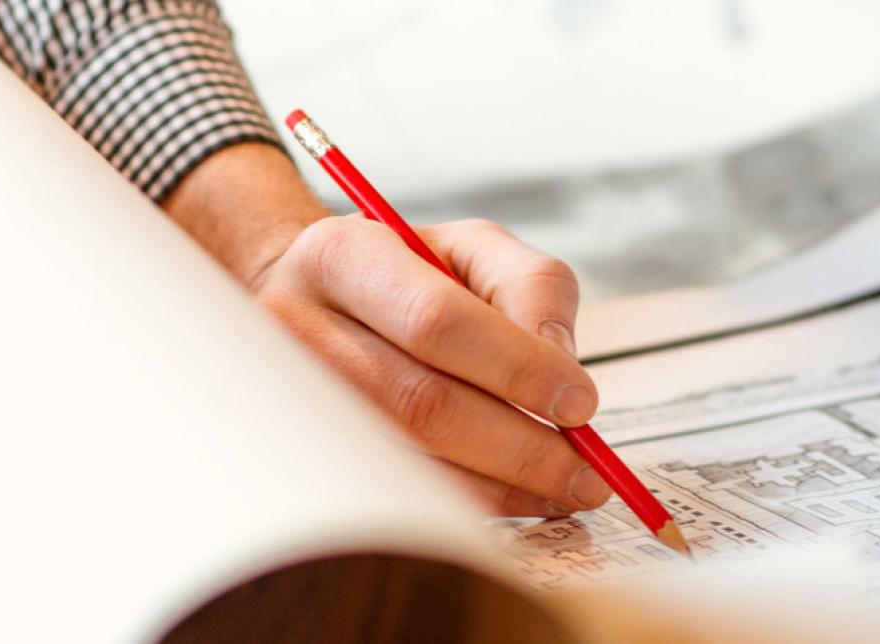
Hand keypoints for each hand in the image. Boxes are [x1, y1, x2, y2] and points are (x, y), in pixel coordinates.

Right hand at [254, 214, 612, 516]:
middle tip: (586, 472)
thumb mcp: (476, 249)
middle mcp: (300, 328)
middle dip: (519, 446)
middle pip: (421, 402)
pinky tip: (517, 497)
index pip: (434, 320)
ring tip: (565, 488)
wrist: (323, 304)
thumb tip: (561, 363)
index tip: (581, 404)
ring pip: (408, 460)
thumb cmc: (411, 275)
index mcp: (344, 256)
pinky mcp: (307, 454)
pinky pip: (397, 491)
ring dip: (501, 486)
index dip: (516, 368)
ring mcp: (293, 401)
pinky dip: (470, 502)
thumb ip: (531, 286)